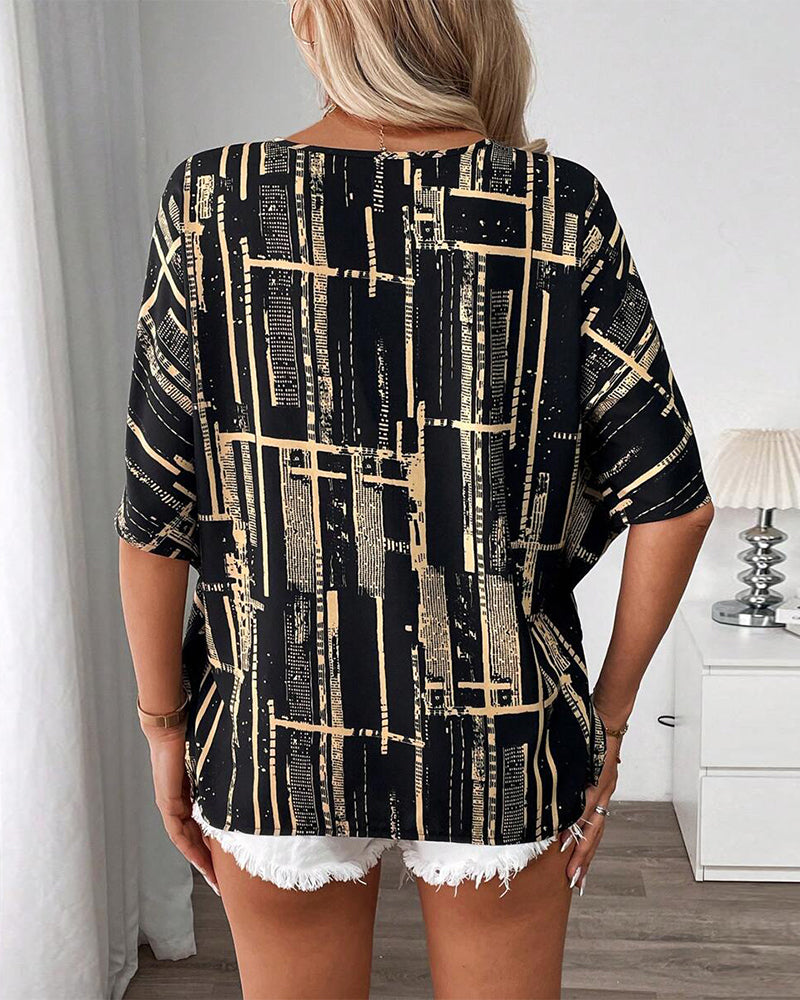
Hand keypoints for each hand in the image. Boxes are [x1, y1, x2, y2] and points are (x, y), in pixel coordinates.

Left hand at [144, 724, 219, 894]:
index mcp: (189, 795)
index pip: (201, 828)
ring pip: (186, 841)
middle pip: (193, 841)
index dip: (212, 848)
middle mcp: (178, 804)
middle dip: (208, 864)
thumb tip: (248, 777)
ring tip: (214, 880)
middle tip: (221, 884)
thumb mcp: (213, 763)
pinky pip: (178, 831)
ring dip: (199, 861)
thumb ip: (223, 774)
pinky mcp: (167, 800)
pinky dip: (189, 847)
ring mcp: (171, 804)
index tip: (226, 865)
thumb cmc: (193, 735)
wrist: (172, 723)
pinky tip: (201, 859)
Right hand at [558, 742, 618, 895]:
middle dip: (584, 860)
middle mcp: (603, 794)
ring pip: (592, 826)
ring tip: (571, 869)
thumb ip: (578, 779)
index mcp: (599, 792)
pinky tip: (566, 837)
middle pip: (595, 835)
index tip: (576, 875)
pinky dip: (577, 822)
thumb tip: (563, 793)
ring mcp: (602, 788)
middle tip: (575, 883)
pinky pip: (587, 805)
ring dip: (581, 850)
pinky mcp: (598, 779)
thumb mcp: (587, 761)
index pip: (593, 829)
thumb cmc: (594, 735)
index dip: (585, 852)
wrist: (608, 714)